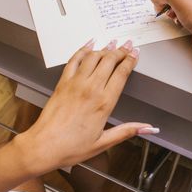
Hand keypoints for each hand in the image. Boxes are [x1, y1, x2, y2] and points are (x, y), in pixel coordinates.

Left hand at [17, 39, 155, 173]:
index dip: (130, 60)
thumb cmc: (71, 147)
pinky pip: (74, 60)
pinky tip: (88, 45)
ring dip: (104, 48)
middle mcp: (91, 89)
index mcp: (104, 103)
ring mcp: (76, 83)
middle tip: (127, 45)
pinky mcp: (63, 83)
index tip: (135, 54)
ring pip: (93, 57)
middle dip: (121, 51)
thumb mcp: (103, 142)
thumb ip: (127, 131)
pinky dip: (83, 50)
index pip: (122, 73)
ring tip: (112, 44)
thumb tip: (148, 128)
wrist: (44, 145)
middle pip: (109, 60)